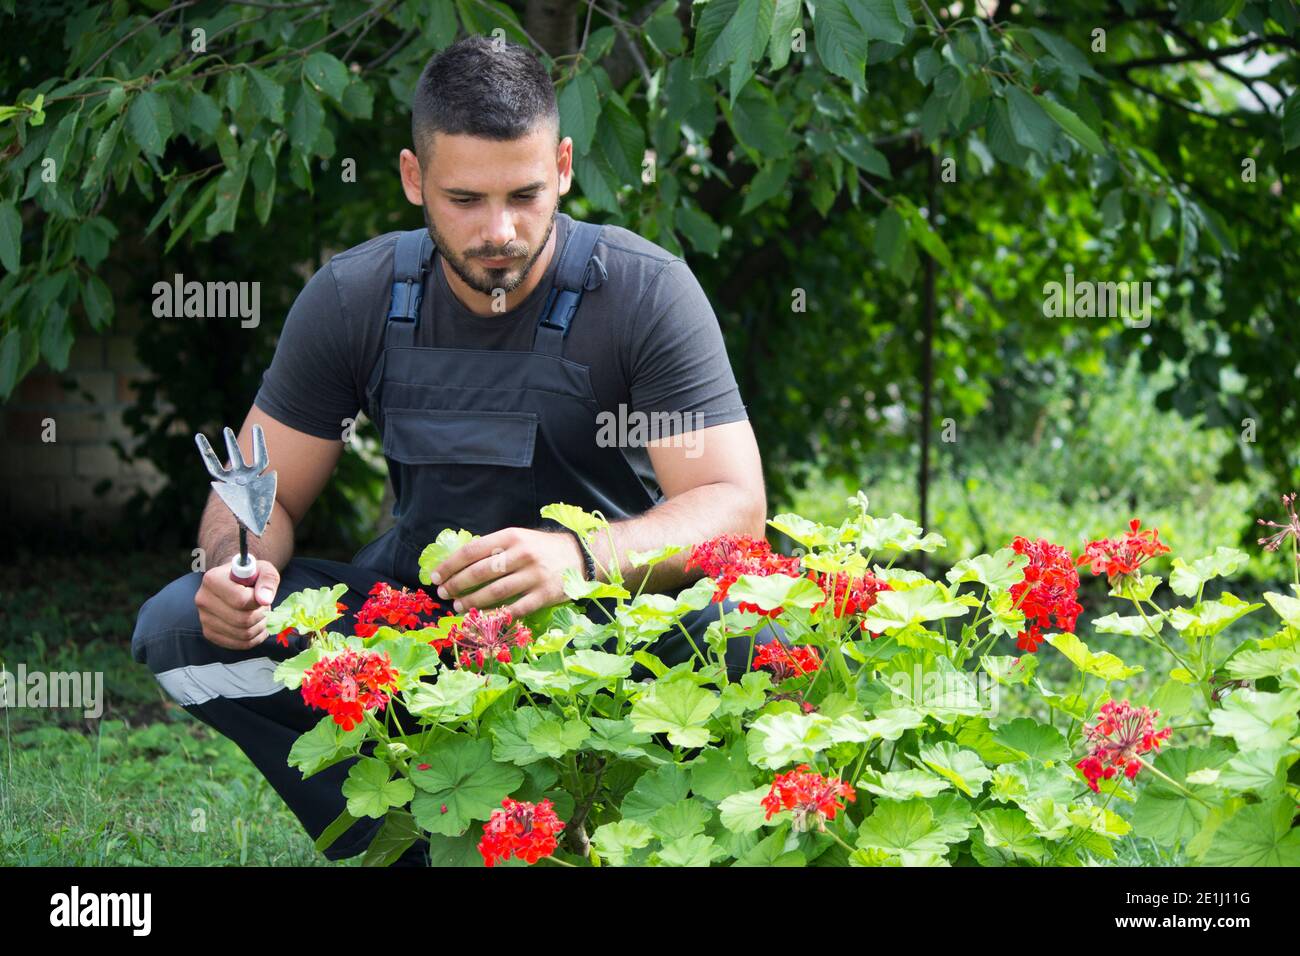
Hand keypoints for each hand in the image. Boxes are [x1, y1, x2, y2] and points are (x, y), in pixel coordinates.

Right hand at [195, 558, 280, 649]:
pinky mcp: (210, 633)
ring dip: (260, 626)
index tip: (261, 594)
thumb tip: (264, 599)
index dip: (259, 601)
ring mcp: (204, 619)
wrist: (234, 582)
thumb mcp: (263, 569)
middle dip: (261, 615)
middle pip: (242, 620)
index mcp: (212, 580)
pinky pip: (239, 644)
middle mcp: (203, 600)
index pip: (241, 600)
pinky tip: (257, 626)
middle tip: (263, 606)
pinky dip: (255, 638)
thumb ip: (268, 580)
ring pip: (243, 634)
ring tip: (259, 614)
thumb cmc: (250, 575)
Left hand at [430, 528, 583, 618]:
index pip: (472, 551)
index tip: (435, 577)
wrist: (580, 557)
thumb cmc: (542, 549)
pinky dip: (494, 615)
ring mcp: (534, 576)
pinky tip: (481, 618)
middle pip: (479, 573)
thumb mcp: (519, 538)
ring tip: (458, 606)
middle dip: (456, 585)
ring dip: (471, 602)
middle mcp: (522, 554)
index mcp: (512, 536)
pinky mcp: (544, 595)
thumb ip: (493, 547)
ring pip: (494, 592)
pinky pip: (514, 609)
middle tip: (443, 594)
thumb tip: (458, 563)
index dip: (450, 566)